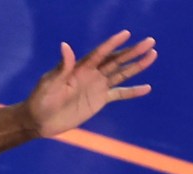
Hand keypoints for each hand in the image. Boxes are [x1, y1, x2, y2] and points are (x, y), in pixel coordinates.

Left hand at [24, 30, 156, 138]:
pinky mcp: (99, 100)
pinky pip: (119, 94)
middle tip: (150, 42)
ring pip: (120, 74)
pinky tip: (147, 88)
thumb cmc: (41, 100)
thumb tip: (65, 45)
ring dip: (136, 66)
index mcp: (79, 68)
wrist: (39, 120)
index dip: (112, 44)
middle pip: (115, 60)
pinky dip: (132, 91)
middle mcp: (91, 74)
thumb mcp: (49, 83)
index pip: (99, 53)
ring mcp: (96, 86)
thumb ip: (61, 67)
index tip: (126, 34)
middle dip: (132, 51)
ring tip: (152, 55)